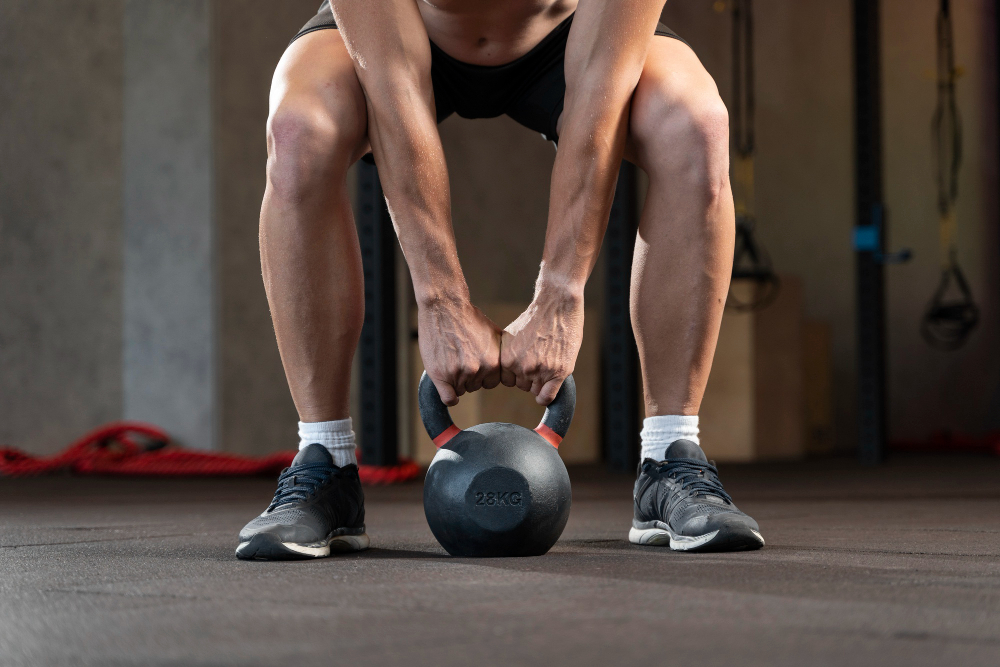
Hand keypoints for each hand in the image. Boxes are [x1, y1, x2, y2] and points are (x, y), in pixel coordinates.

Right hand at [418, 297, 502, 405]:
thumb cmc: (468, 318)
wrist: (445, 307)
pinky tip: (448, 388)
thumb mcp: (494, 334)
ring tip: (451, 360)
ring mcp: (458, 373)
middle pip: (475, 387)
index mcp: (493, 362)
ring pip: (460, 390)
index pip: (491, 383)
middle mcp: (478, 370)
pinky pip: (448, 398)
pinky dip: (449, 396)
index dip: (482, 375)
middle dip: (468, 376)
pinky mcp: (441, 375)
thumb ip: (501, 354)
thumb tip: (512, 366)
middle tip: (460, 359)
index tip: (475, 364)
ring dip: (456, 380)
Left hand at [501, 288, 583, 404]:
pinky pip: (548, 396)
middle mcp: (521, 366)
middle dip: (531, 377)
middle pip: (523, 386)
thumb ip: (510, 355)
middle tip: (541, 361)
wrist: (557, 304)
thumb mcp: (512, 335)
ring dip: (542, 383)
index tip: (526, 366)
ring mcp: (539, 370)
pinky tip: (548, 392)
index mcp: (507, 358)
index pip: (508, 380)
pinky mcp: (557, 372)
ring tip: (549, 364)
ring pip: (536, 390)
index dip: (518, 374)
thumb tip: (509, 371)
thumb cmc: (537, 317)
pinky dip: (547, 398)